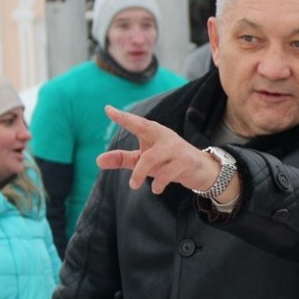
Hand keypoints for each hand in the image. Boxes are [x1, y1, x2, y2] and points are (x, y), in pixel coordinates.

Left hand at [98, 105, 224, 194]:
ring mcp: (176, 148)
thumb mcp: (144, 159)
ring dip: (139, 173)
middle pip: (143, 128)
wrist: (201, 170)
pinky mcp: (185, 162)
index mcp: (153, 132)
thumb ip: (122, 159)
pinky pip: (166, 173)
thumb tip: (97, 161)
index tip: (107, 109)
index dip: (122, 117)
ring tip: (133, 185)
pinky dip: (158, 183)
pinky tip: (156, 189)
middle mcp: (164, 136)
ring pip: (151, 159)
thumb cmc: (168, 161)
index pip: (136, 123)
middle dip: (129, 121)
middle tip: (111, 113)